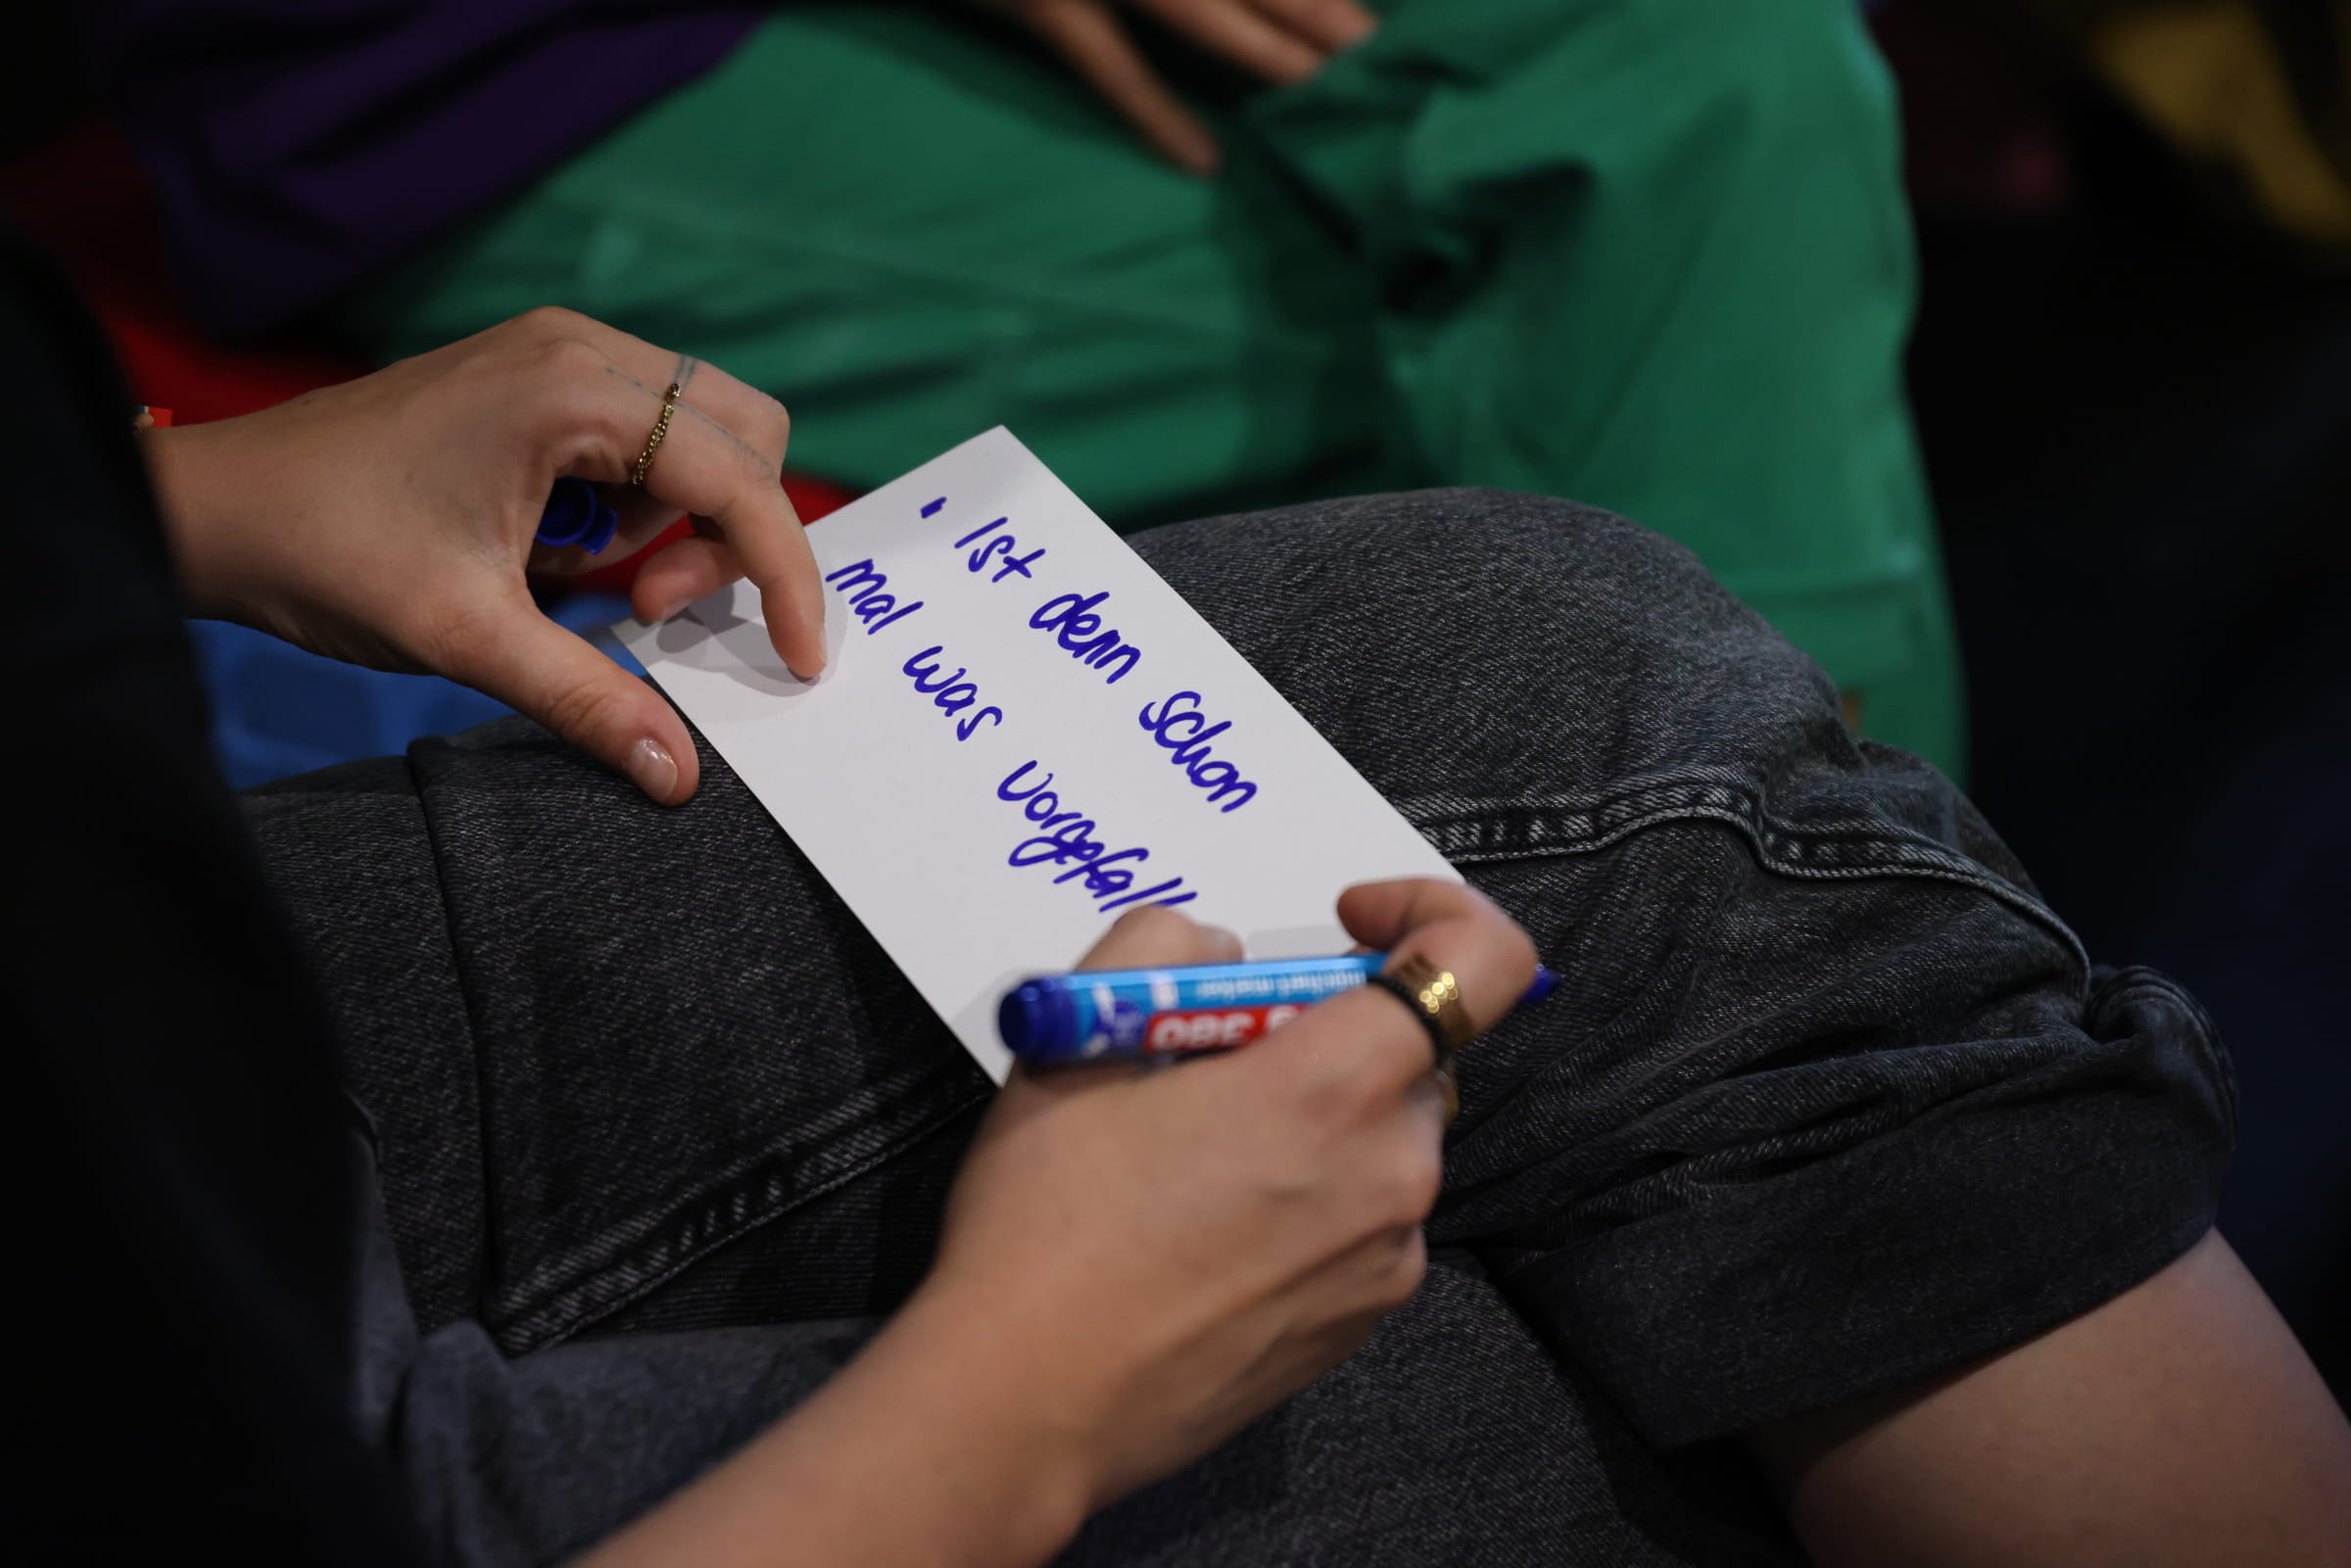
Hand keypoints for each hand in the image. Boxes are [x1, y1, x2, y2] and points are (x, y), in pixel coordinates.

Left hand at [142, 307, 824, 804]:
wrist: (212, 508)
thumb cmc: (325, 552)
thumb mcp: (467, 637)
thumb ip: (589, 699)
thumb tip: (681, 776)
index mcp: (570, 391)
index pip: (737, 478)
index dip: (784, 575)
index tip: (797, 658)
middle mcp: (579, 351)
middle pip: (746, 433)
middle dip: (731, 536)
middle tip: (647, 610)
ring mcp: (559, 356)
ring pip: (706, 434)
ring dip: (685, 524)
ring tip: (600, 590)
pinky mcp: (540, 378)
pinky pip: (650, 437)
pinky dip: (643, 504)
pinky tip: (572, 555)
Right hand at [580, 879, 1535, 1567]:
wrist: (1024, 1403)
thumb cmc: (1045, 1224)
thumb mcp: (1077, 1038)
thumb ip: (1166, 949)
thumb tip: (1221, 959)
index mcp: (1334, 1087)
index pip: (1485, 962)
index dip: (1432, 910)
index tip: (1346, 921)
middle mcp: (1391, 1172)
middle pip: (1415, 1053)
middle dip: (1333, 1029)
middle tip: (1218, 1054)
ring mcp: (1385, 1261)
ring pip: (1385, 1140)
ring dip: (1318, 1119)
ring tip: (1193, 1156)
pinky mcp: (1360, 1325)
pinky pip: (1364, 1222)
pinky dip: (1311, 1198)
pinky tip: (1206, 1230)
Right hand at [983, 0, 1376, 172]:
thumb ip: (1158, 2)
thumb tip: (1243, 24)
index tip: (1380, 31)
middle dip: (1324, 20)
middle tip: (1394, 63)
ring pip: (1201, 12)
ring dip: (1273, 54)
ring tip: (1333, 96)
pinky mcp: (1035, 2)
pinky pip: (1108, 65)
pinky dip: (1156, 113)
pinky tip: (1204, 161)